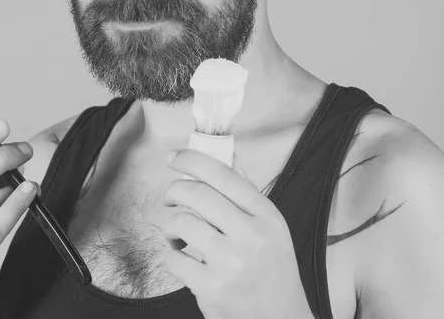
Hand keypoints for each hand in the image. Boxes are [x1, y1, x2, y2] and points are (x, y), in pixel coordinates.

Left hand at [160, 149, 313, 318]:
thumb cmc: (273, 271)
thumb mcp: (272, 227)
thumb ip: (247, 191)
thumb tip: (227, 154)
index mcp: (266, 215)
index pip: (224, 174)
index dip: (192, 159)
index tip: (173, 157)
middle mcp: (251, 235)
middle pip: (198, 194)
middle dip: (173, 190)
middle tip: (169, 196)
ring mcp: (231, 263)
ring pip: (182, 223)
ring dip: (170, 224)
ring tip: (175, 233)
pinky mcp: (212, 289)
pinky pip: (174, 259)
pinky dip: (169, 254)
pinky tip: (180, 256)